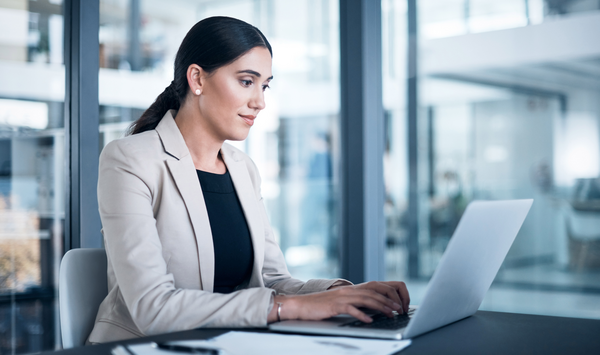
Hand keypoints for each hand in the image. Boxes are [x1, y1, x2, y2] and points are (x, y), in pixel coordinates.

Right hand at [268, 281, 409, 323]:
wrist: (300, 305)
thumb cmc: (321, 306)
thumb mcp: (341, 301)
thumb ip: (355, 302)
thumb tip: (372, 309)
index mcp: (352, 288)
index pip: (376, 286)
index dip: (390, 293)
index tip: (399, 303)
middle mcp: (348, 289)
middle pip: (374, 291)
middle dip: (389, 299)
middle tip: (400, 309)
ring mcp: (341, 296)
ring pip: (366, 299)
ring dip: (381, 306)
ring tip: (391, 313)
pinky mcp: (334, 305)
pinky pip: (350, 308)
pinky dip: (361, 314)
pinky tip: (369, 320)